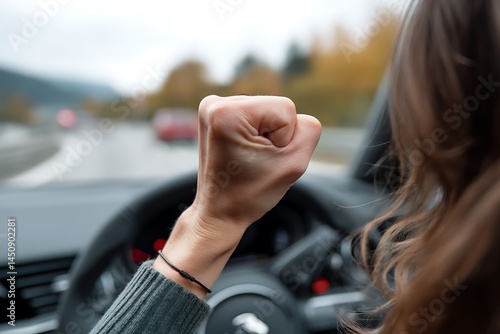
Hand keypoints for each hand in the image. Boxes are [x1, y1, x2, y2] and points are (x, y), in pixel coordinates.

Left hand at [154, 95, 320, 296]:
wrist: (219, 212)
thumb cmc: (251, 193)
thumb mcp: (294, 162)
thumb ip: (309, 129)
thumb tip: (297, 116)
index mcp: (229, 112)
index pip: (287, 109)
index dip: (284, 139)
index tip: (262, 159)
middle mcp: (216, 103)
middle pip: (276, 107)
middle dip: (274, 136)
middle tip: (255, 161)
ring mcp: (212, 107)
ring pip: (266, 111)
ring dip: (264, 135)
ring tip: (247, 158)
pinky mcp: (215, 114)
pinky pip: (254, 116)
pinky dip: (253, 134)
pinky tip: (241, 152)